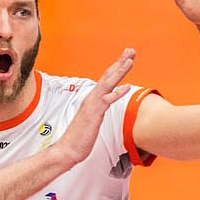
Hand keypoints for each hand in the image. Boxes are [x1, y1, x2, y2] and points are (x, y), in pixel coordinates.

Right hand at [48, 49, 134, 165]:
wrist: (67, 149)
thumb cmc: (80, 137)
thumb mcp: (92, 120)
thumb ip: (98, 110)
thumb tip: (104, 105)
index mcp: (92, 99)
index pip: (106, 79)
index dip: (116, 67)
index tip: (126, 58)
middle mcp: (92, 98)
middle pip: (107, 76)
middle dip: (120, 62)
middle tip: (131, 50)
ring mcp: (92, 105)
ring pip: (107, 84)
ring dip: (119, 71)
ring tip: (130, 60)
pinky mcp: (94, 114)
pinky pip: (106, 101)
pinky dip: (117, 93)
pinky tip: (126, 87)